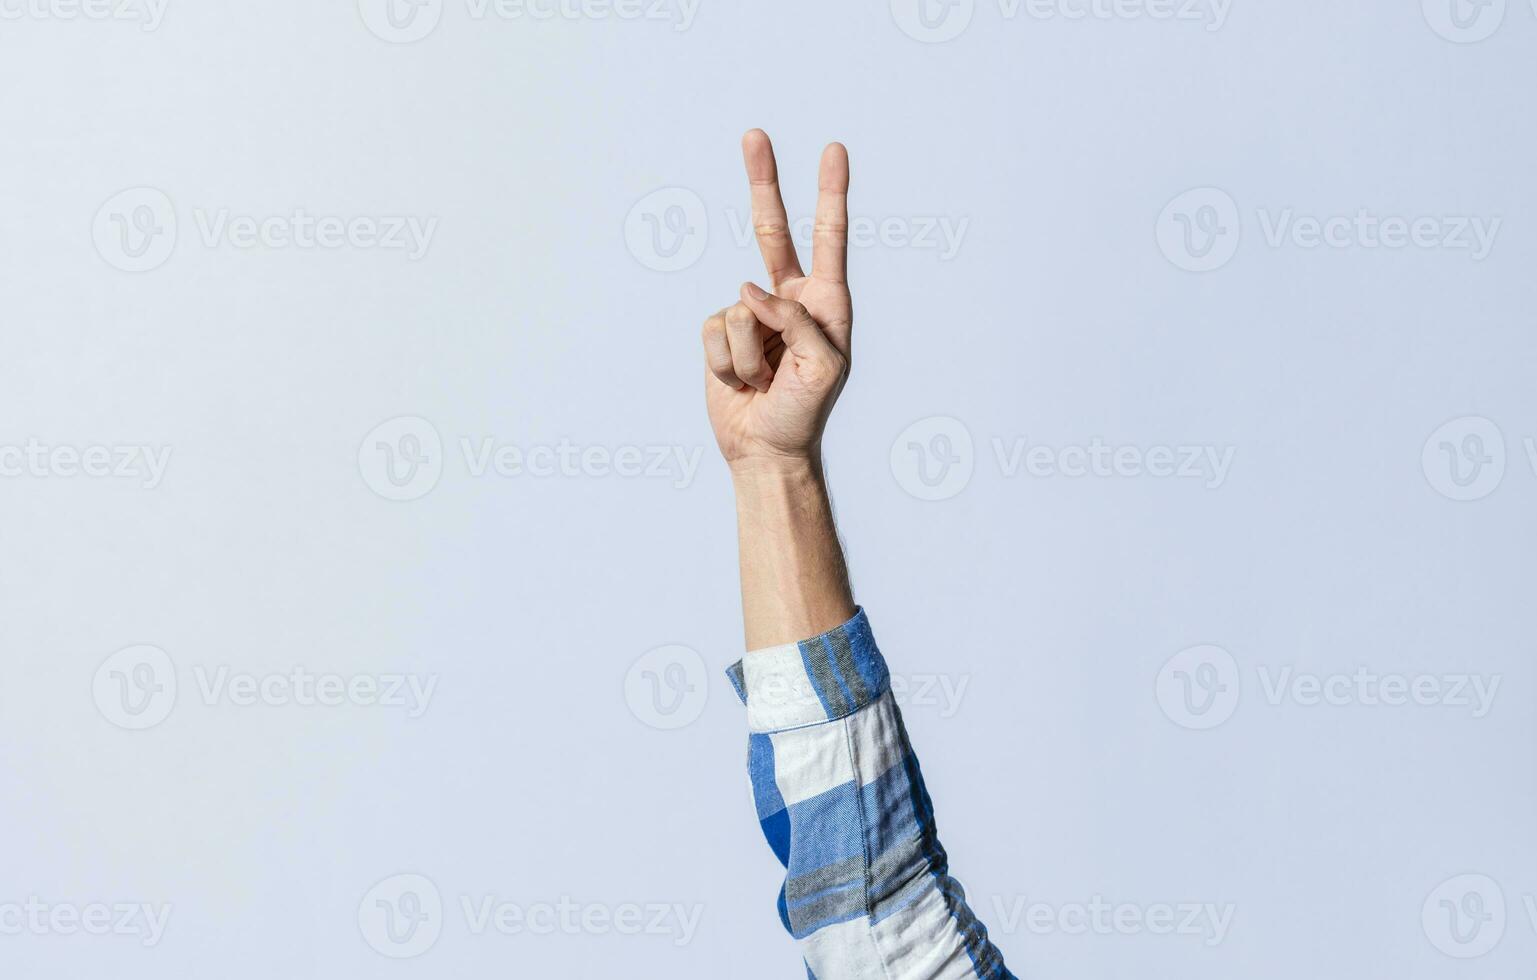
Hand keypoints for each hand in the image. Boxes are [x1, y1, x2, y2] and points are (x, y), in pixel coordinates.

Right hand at [702, 130, 851, 467]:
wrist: (765, 451)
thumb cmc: (805, 412)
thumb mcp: (822, 367)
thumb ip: (794, 320)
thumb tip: (749, 288)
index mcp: (825, 303)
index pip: (828, 238)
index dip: (830, 193)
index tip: (834, 150)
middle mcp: (788, 300)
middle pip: (770, 230)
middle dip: (763, 182)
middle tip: (754, 135)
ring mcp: (751, 315)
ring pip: (735, 307)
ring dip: (745, 355)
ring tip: (762, 382)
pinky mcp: (718, 334)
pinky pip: (711, 330)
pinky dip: (723, 362)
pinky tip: (739, 383)